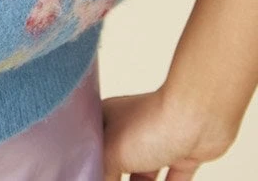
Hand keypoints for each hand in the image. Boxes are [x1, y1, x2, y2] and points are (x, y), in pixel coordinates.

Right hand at [101, 84, 237, 179]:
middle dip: (116, 180)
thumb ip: (103, 174)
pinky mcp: (183, 156)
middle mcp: (131, 131)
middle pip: (120, 166)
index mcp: (109, 121)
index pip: (94, 151)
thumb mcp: (114, 154)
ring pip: (145, 177)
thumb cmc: (150, 124)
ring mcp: (158, 143)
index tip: (91, 179)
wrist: (198, 116)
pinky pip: (172, 180)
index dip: (92, 167)